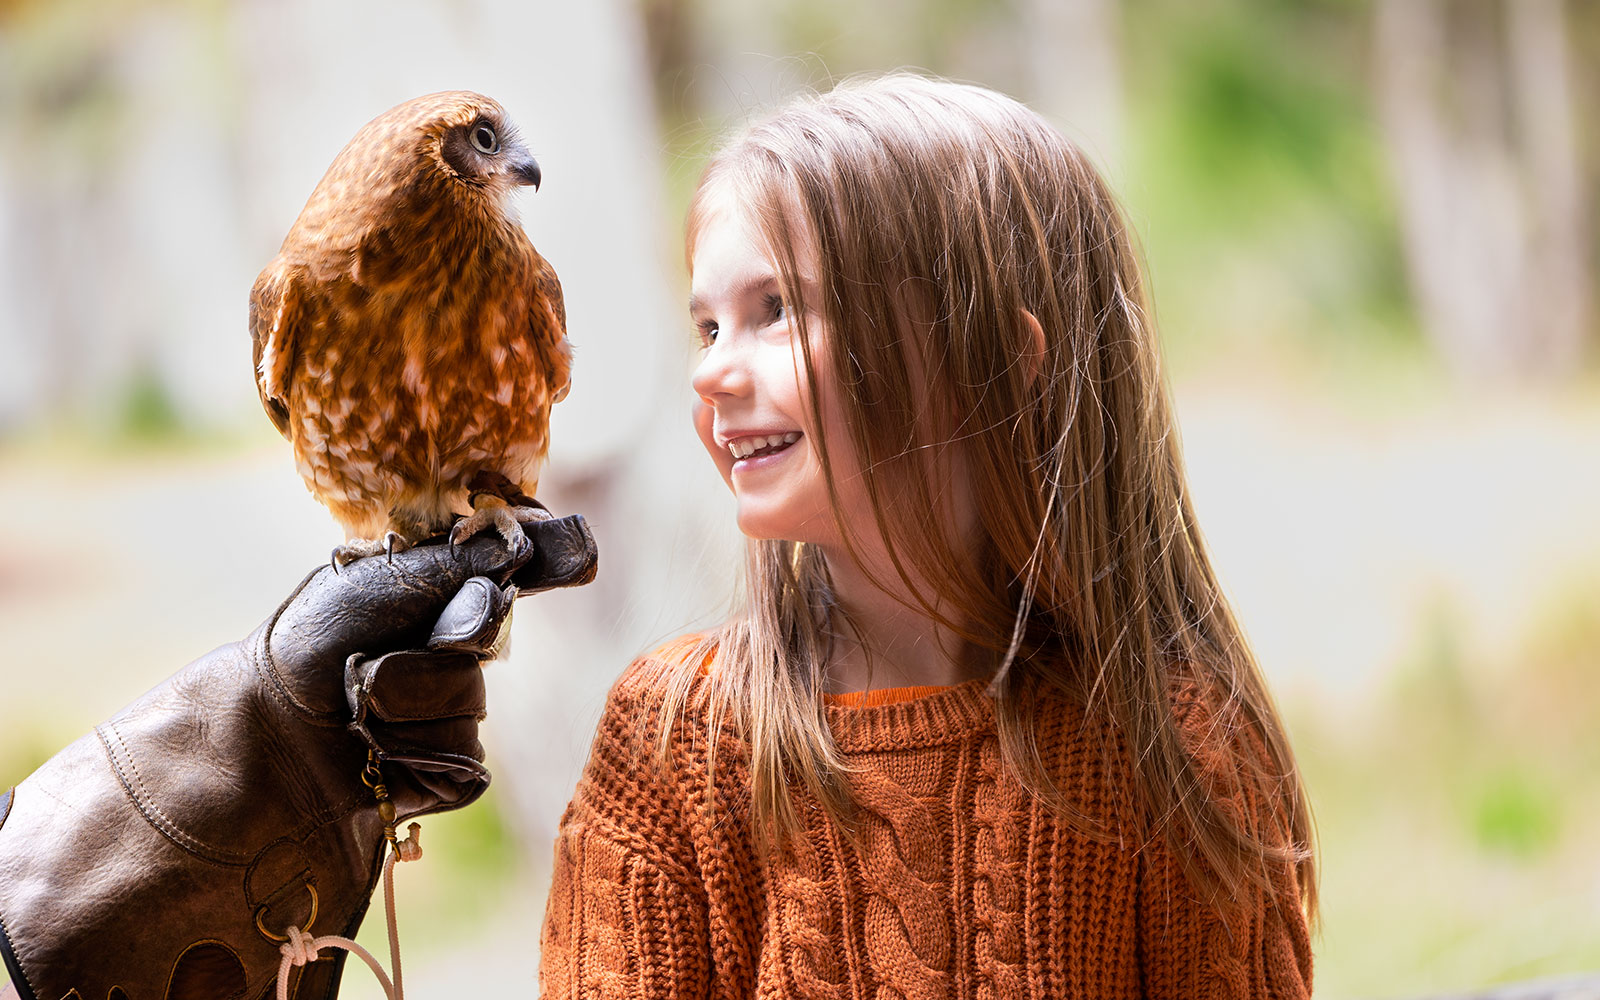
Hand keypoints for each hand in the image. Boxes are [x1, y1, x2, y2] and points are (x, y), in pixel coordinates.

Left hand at [0, 516, 595, 999]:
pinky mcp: (450, 770)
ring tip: (352, 704)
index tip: (572, 552)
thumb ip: (462, 563)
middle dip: (434, 632)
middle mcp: (456, 643)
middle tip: (373, 646)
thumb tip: (543, 540)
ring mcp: (456, 707)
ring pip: (469, 697)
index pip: (518, 564)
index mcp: (442, 588)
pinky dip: (406, 749)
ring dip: (400, 698)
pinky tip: (369, 749)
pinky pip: (461, 755)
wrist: (259, 735)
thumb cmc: (306, 647)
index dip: (547, 556)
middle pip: (491, 628)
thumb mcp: (378, 583)